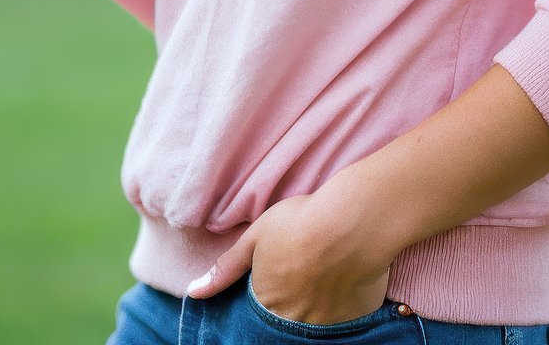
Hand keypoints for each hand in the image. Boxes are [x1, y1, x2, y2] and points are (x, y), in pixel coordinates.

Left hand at [185, 191, 392, 324]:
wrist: (350, 223)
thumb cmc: (299, 224)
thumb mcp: (255, 238)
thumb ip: (226, 268)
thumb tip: (194, 292)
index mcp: (268, 303)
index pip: (261, 314)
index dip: (270, 298)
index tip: (279, 283)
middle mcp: (295, 323)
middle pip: (287, 323)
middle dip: (291, 306)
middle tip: (302, 279)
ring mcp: (326, 325)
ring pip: (315, 326)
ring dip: (315, 309)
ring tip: (322, 280)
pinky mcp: (354, 320)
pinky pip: (344, 323)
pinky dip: (341, 309)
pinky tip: (344, 284)